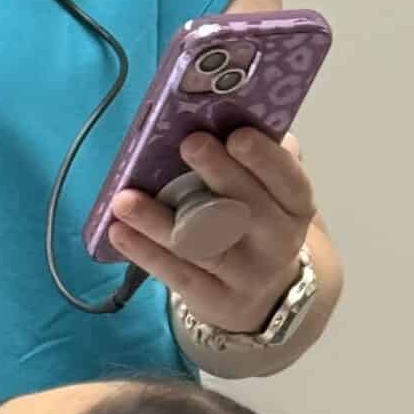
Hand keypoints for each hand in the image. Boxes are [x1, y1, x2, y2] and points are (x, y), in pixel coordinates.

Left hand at [106, 130, 315, 334]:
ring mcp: (247, 275)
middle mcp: (278, 243)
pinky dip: (145, 253)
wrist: (264, 299)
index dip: (266, 159)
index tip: (237, 134)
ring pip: (203, 245)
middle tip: (189, 143)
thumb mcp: (269, 195)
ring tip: (125, 199)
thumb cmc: (256, 225)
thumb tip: (231, 114)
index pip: (290, 182)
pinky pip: (177, 274)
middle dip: (219, 174)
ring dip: (160, 220)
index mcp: (295, 208)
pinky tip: (118, 232)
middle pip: (247, 209)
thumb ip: (257, 160)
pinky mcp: (214, 299)